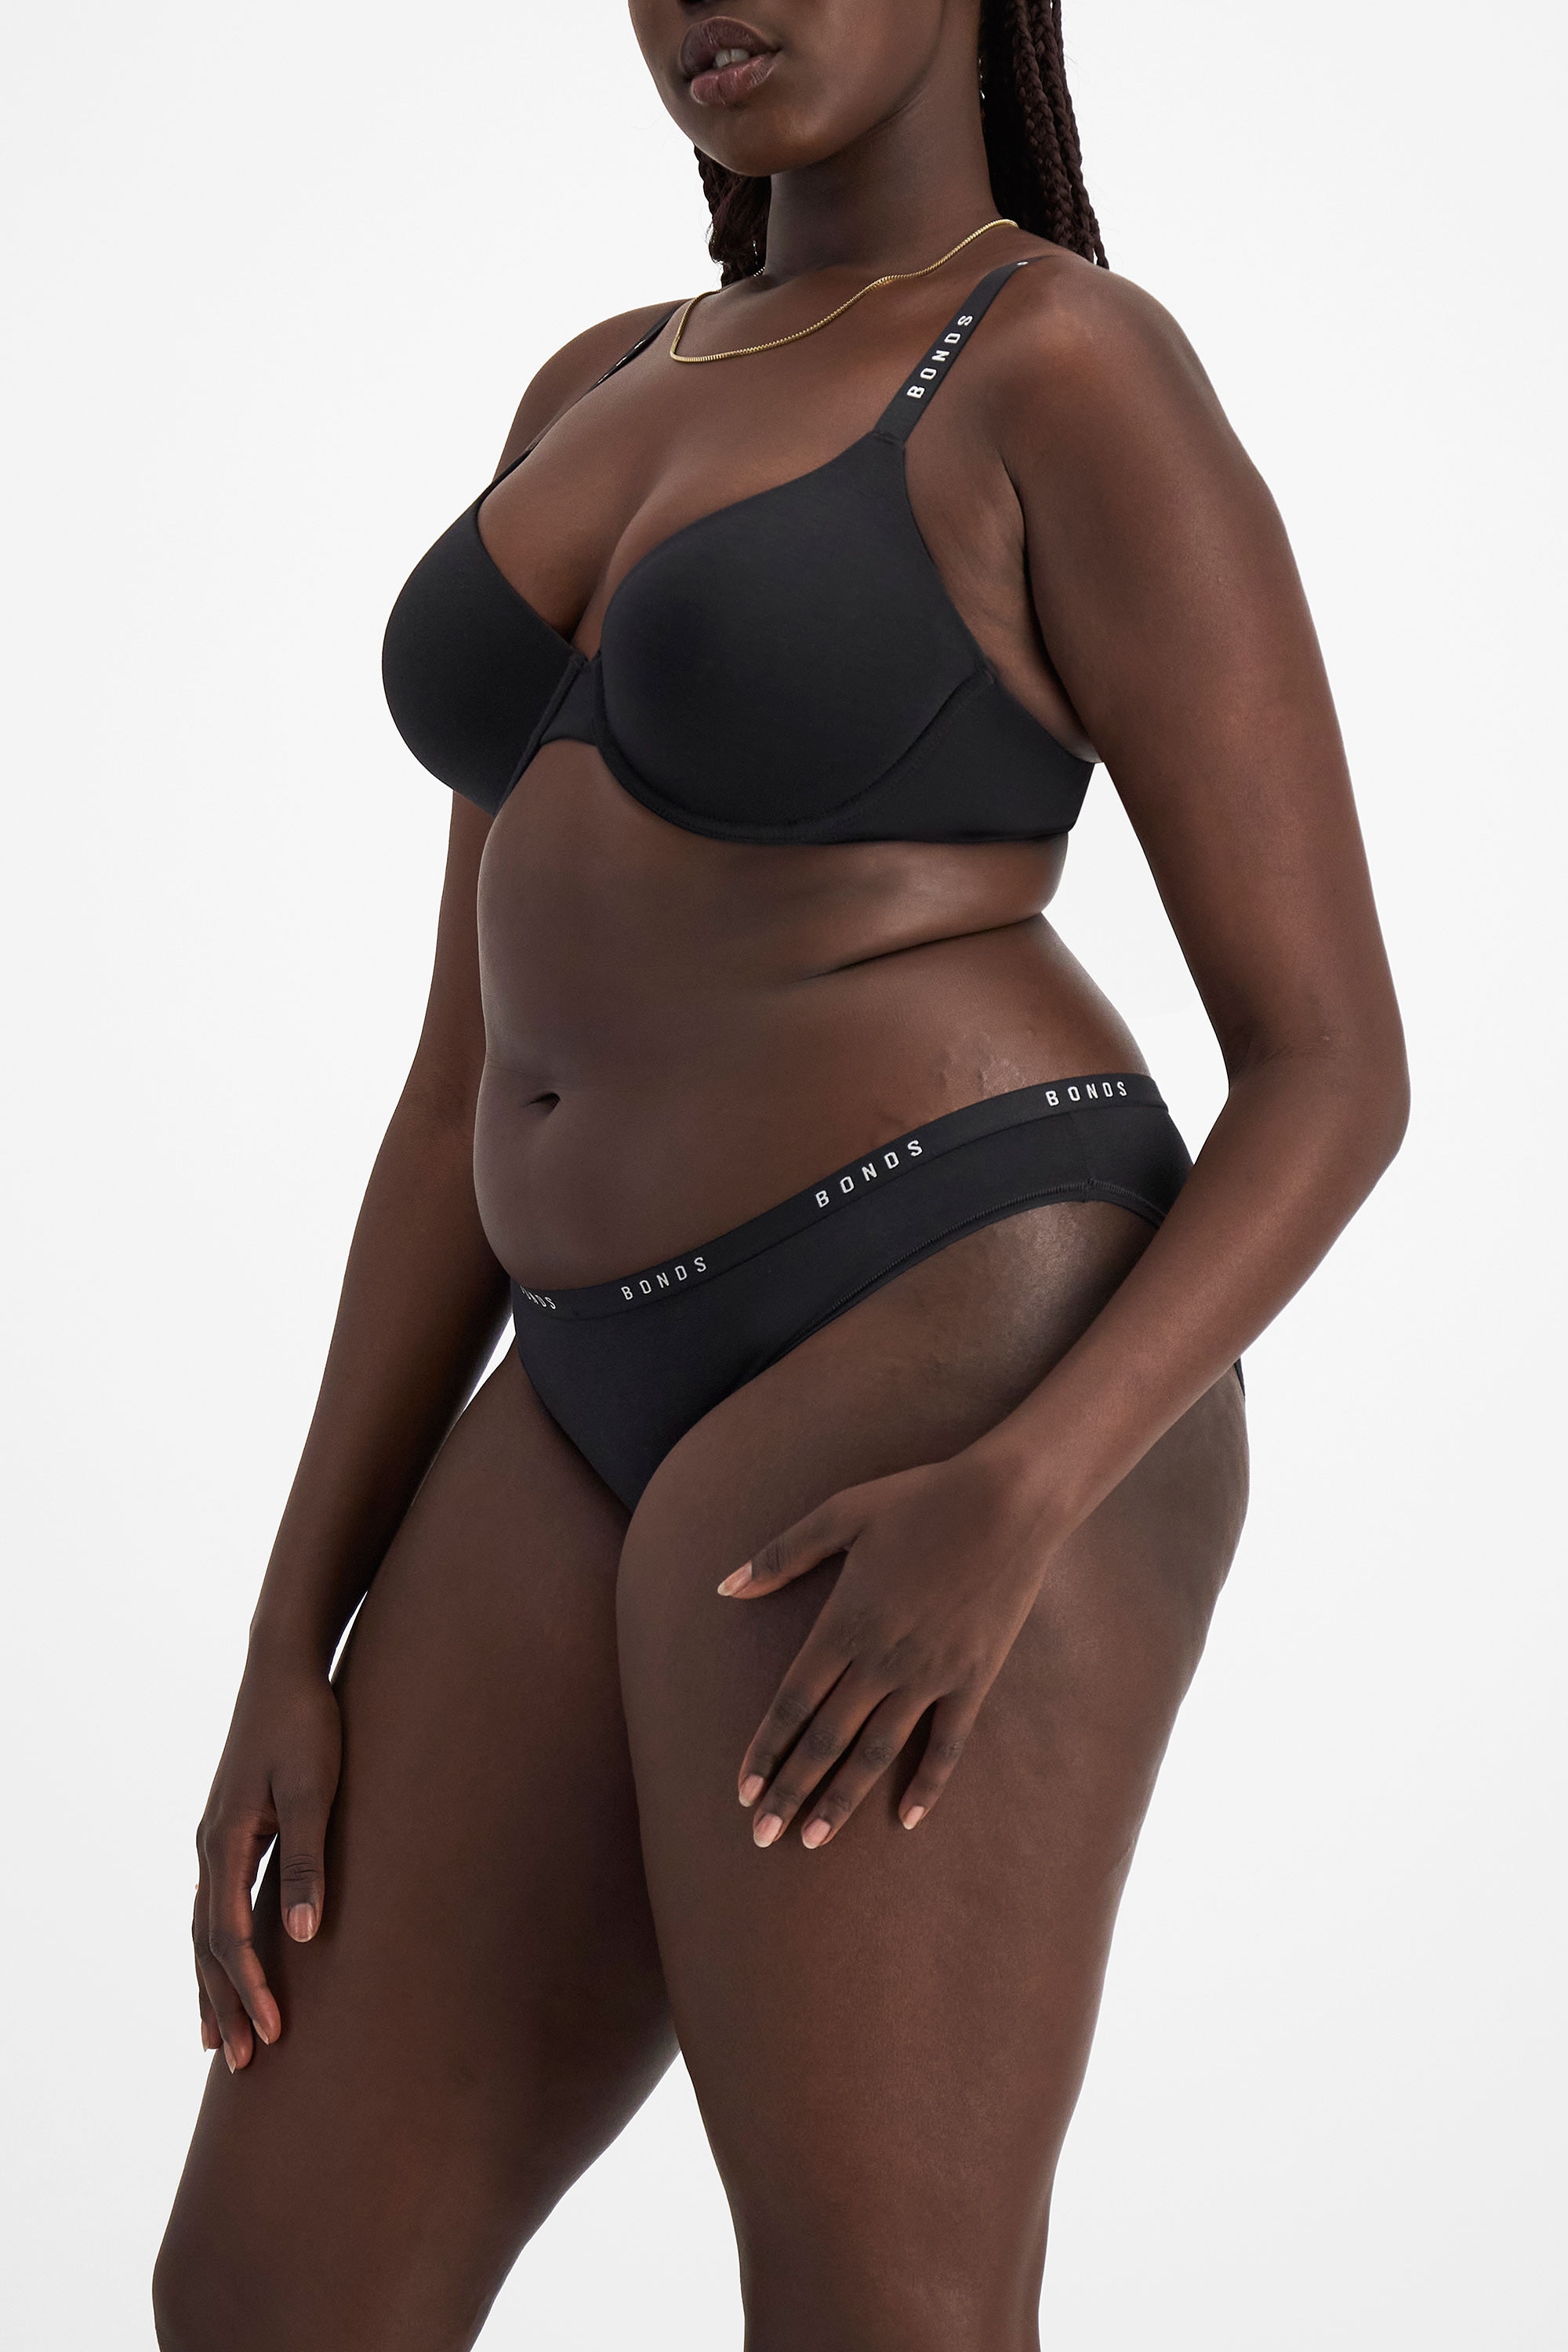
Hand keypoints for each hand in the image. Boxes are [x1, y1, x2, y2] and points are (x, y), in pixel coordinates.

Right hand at [191, 1648, 341, 2070]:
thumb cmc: (307, 1723)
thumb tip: (305, 1936)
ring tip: (219, 2037)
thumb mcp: (317, 1790)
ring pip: (204, 1927)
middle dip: (224, 2002)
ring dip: (214, 1982)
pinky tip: (228, 1964)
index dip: (250, 1987)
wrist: (284, 1666)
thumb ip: (310, 1860)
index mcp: (226, 1840)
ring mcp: (215, 1837)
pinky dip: (217, 1945)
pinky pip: (214, 1902)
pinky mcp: (230, 1828)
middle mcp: (209, 1845)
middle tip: (241, 2062)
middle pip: (207, 1942)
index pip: (230, 1935)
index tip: (272, 2032)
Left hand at [721, 1450, 1052, 1849]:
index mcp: (844, 1622)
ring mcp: (930, 1674)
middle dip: (790, 1791)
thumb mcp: (840, 1513)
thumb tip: (724, 1586)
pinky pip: (948, 1744)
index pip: (792, 1703)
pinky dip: (928, 1785)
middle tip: (761, 1836)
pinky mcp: (973, 1677)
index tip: (741, 1792)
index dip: (765, 1751)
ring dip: (843, 1799)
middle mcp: (882, 1659)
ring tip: (813, 1840)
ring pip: (877, 1752)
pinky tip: (907, 1819)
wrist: (1008, 1500)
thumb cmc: (919, 1498)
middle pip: (826, 1739)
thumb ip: (780, 1555)